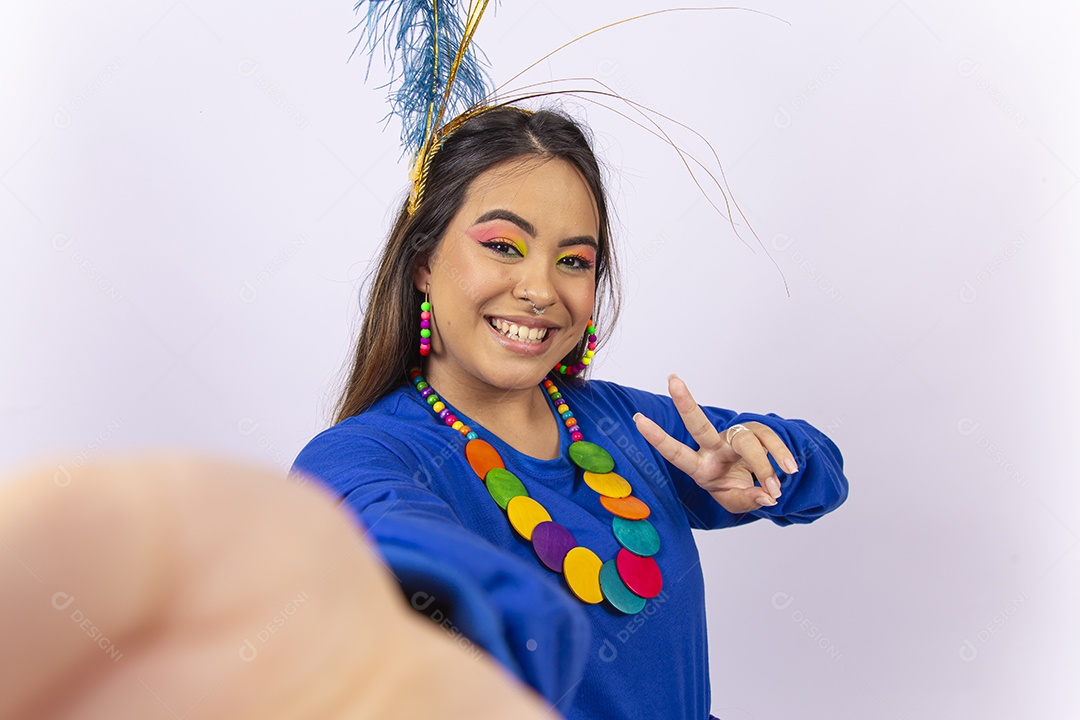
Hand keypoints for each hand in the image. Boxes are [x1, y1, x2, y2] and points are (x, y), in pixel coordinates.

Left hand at [633, 374, 798, 513]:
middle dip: (685, 403)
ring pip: (747, 442)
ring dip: (763, 466)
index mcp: (701, 468)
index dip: (658, 438)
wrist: (756, 482)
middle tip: (672, 380)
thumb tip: (768, 496)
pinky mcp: (755, 431)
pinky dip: (781, 456)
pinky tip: (790, 469)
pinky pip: (769, 439)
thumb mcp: (736, 503)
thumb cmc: (736, 491)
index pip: (677, 453)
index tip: (638, 420)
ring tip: (776, 489)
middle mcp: (713, 448)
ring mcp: (733, 438)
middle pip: (698, 425)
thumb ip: (749, 500)